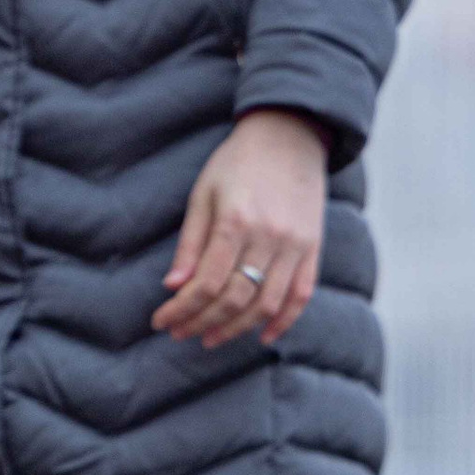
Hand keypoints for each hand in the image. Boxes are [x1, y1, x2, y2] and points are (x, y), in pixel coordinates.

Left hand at [153, 110, 326, 349]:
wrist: (289, 135)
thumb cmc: (237, 162)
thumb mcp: (203, 193)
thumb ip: (190, 242)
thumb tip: (172, 286)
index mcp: (236, 221)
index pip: (206, 283)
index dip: (181, 309)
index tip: (161, 321)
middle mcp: (269, 237)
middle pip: (234, 298)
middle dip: (202, 322)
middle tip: (180, 334)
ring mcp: (296, 246)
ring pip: (266, 304)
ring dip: (236, 329)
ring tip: (210, 338)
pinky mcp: (314, 249)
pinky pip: (301, 295)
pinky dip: (283, 321)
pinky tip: (262, 336)